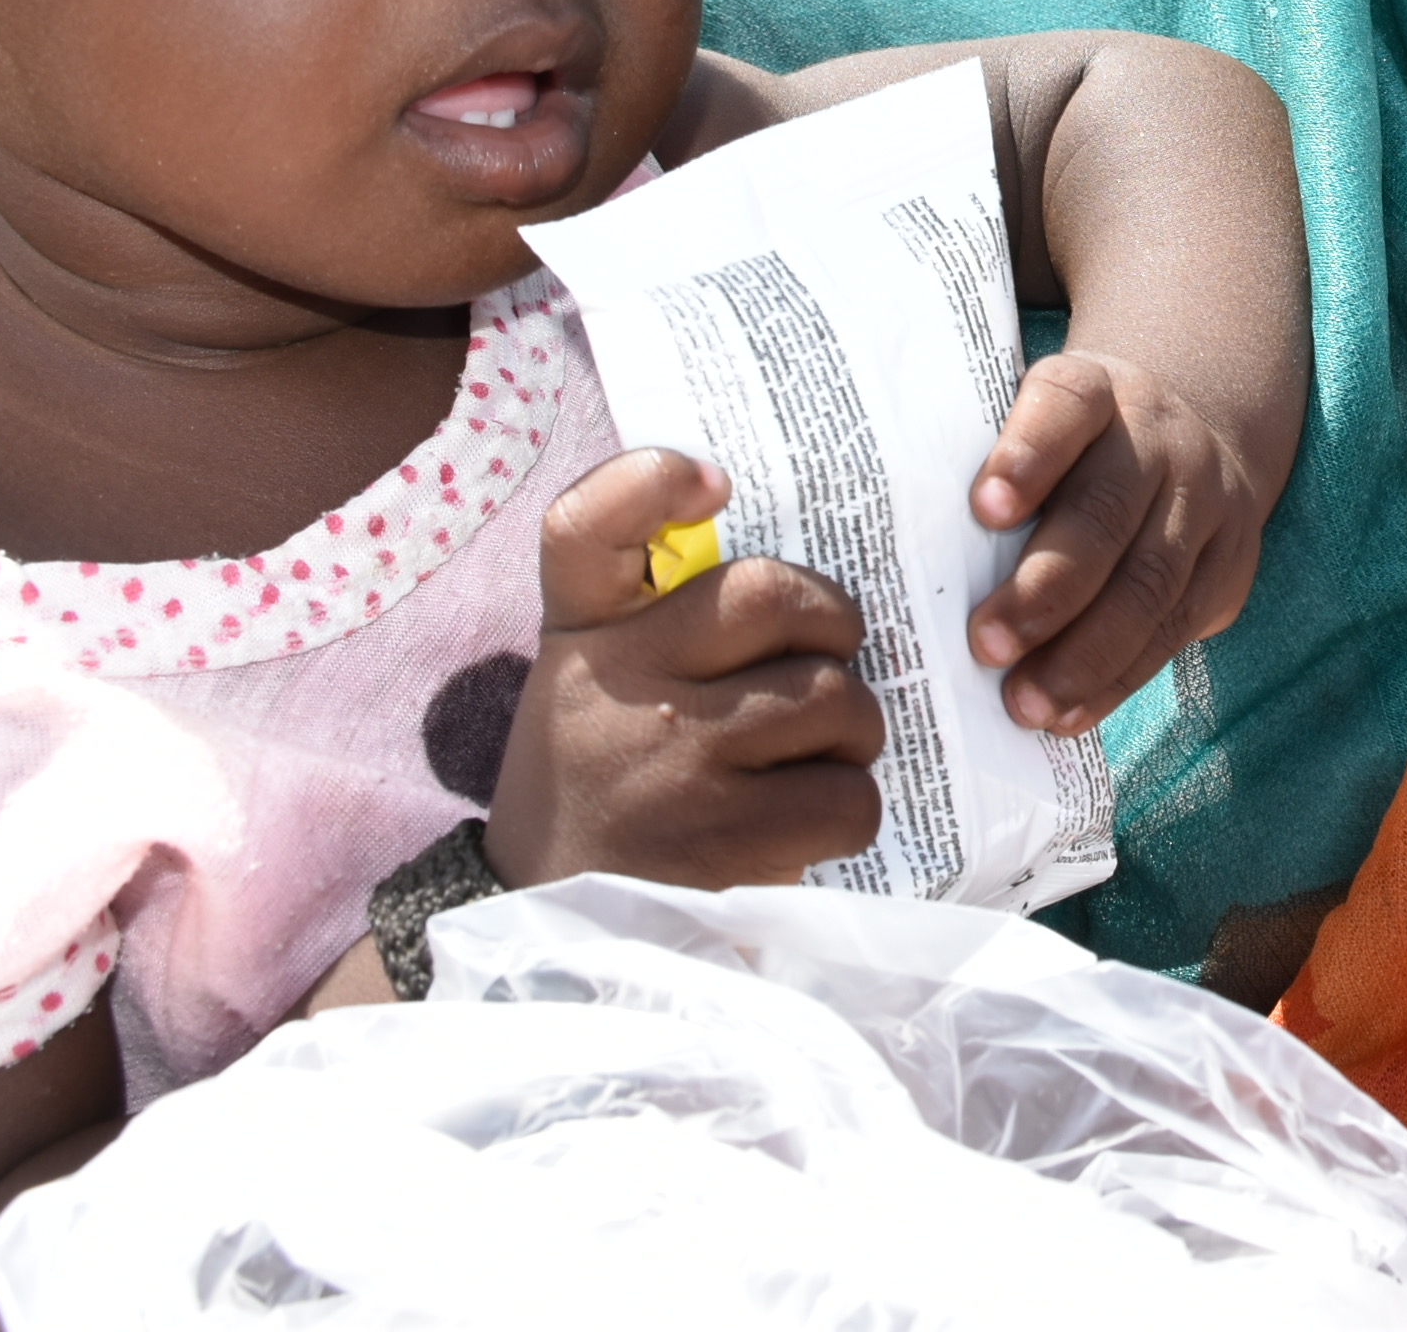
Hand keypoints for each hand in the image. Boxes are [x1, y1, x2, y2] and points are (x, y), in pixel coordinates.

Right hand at [487, 448, 886, 886]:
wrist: (557, 925)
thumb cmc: (603, 774)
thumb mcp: (593, 675)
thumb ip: (658, 607)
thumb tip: (787, 561)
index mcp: (584, 632)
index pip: (585, 524)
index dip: (649, 481)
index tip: (711, 484)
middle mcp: (626, 684)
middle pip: (779, 598)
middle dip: (833, 630)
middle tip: (824, 664)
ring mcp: (679, 762)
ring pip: (835, 698)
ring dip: (850, 729)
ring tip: (812, 754)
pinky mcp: (726, 843)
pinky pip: (848, 796)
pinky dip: (848, 808)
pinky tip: (805, 818)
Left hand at [964, 346, 1275, 731]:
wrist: (1194, 441)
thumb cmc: (1073, 451)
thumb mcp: (1038, 428)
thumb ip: (986, 466)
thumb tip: (911, 558)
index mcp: (1099, 390)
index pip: (1066, 402)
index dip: (1027, 454)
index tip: (983, 509)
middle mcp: (1161, 438)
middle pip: (1107, 509)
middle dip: (1046, 587)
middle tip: (986, 644)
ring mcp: (1206, 502)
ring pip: (1150, 581)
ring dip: (1083, 654)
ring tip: (1024, 703)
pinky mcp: (1227, 568)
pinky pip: (1174, 630)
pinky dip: (1116, 681)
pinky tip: (1068, 716)